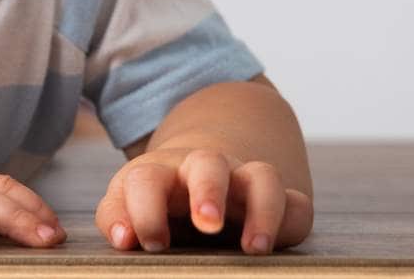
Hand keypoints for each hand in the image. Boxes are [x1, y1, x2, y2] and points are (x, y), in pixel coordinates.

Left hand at [94, 146, 313, 254]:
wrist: (196, 180)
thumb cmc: (156, 201)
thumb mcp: (127, 204)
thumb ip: (117, 218)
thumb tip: (124, 239)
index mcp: (160, 172)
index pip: (146, 179)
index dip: (144, 210)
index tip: (146, 243)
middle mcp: (204, 170)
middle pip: (208, 163)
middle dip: (209, 191)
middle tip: (207, 225)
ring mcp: (244, 182)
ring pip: (263, 176)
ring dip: (262, 209)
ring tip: (253, 248)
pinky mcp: (278, 202)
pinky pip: (297, 205)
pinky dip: (290, 222)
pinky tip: (275, 249)